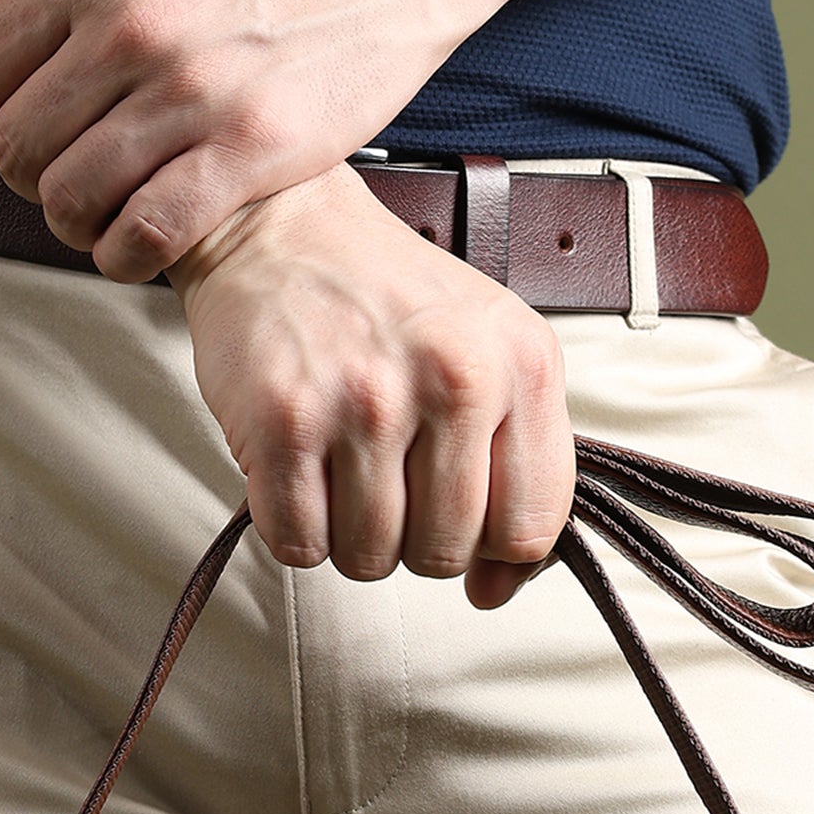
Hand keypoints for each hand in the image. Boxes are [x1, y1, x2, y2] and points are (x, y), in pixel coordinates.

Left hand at [0, 0, 518, 279]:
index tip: (14, 140)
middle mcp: (132, 29)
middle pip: (19, 148)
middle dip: (26, 182)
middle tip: (60, 186)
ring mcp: (192, 94)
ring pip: (73, 200)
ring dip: (73, 228)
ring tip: (98, 221)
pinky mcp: (252, 151)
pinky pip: (148, 234)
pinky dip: (126, 257)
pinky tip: (138, 249)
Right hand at [170, 167, 573, 605]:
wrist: (282, 222)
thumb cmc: (389, 297)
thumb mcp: (491, 353)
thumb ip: (518, 468)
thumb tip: (496, 591)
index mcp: (520, 364)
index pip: (530, 528)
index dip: (497, 554)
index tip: (471, 536)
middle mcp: (452, 378)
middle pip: (446, 554)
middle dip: (416, 540)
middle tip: (392, 480)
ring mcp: (364, 400)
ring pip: (372, 558)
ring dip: (353, 535)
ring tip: (345, 468)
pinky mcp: (283, 420)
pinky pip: (300, 543)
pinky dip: (296, 527)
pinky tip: (301, 473)